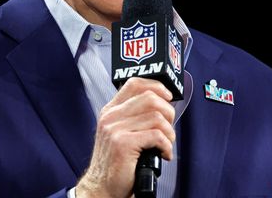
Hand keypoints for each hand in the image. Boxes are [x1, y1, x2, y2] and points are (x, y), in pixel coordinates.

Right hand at [76, 78, 175, 197]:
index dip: (156, 86)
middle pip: (150, 98)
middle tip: (168, 129)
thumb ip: (134, 117)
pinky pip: (157, 136)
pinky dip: (167, 146)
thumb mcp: (120, 133)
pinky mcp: (123, 143)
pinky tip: (163, 153)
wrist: (102, 188)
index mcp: (111, 111)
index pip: (135, 84)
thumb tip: (163, 105)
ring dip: (169, 133)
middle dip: (168, 113)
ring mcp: (115, 129)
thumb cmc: (116, 163)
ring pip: (157, 117)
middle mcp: (111, 117)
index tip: (167, 97)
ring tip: (166, 144)